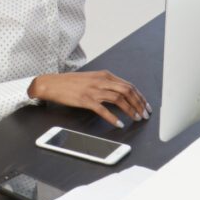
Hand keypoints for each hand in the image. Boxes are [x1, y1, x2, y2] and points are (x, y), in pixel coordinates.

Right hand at [29, 70, 149, 125]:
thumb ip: (107, 84)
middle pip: (127, 91)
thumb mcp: (93, 79)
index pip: (129, 85)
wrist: (53, 83)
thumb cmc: (72, 83)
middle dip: (139, 103)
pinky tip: (119, 123)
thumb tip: (123, 93)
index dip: (140, 96)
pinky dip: (113, 118)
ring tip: (136, 118)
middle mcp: (101, 81)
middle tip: (145, 114)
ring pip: (118, 99)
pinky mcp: (85, 100)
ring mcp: (93, 90)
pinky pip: (103, 110)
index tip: (146, 105)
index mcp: (105, 75)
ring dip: (130, 110)